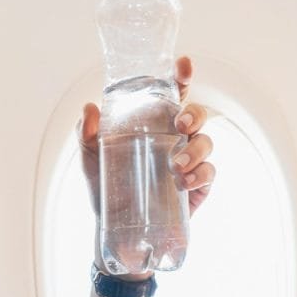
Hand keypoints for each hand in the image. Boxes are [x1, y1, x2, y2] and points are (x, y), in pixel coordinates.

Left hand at [79, 56, 216, 215]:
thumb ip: (87, 135)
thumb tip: (89, 108)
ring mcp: (190, 162)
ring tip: (175, 167)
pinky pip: (209, 173)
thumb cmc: (107, 189)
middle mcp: (175, 138)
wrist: (117, 232)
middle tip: (179, 125)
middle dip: (194, 114)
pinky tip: (185, 183)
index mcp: (154, 124)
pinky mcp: (198, 186)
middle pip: (197, 114)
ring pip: (206, 142)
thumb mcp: (91, 161)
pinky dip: (201, 174)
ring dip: (195, 150)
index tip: (183, 64)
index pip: (172, 94)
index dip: (181, 76)